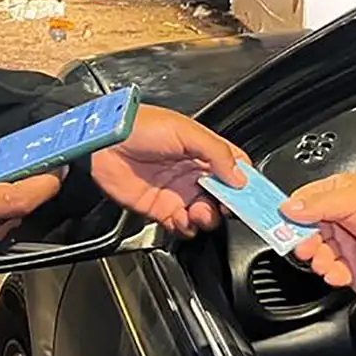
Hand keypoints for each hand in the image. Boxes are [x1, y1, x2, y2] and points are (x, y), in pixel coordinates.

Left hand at [90, 104, 248, 237]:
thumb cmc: (140, 126)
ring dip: (208, 218)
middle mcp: (193, 172)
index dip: (246, 183)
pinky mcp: (160, 208)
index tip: (252, 195)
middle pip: (224, 197)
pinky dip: (187, 228)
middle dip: (229, 206)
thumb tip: (241, 177)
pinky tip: (183, 220)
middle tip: (226, 207)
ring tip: (200, 212)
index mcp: (202, 150)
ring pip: (205, 214)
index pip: (235, 169)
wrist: (103, 143)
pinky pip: (182, 226)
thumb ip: (217, 153)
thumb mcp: (186, 131)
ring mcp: (177, 191)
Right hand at [279, 172, 355, 295]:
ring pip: (311, 253)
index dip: (289, 211)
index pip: (301, 201)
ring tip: (330, 257)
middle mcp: (336, 219)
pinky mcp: (345, 267)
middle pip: (301, 230)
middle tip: (306, 244)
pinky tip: (342, 270)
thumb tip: (289, 207)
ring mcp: (340, 244)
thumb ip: (320, 202)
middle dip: (301, 239)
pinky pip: (325, 272)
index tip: (280, 220)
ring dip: (318, 258)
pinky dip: (331, 273)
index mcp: (336, 196)